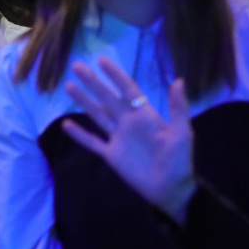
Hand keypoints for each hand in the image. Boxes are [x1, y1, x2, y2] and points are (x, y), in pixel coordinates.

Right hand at [62, 58, 195, 223]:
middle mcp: (128, 122)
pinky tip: (66, 124)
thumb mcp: (182, 133)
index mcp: (144, 115)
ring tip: (69, 87)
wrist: (170, 187)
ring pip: (97, 115)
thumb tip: (178, 80)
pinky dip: (79, 134)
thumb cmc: (180, 160)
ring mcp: (117, 138)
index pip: (127, 90)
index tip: (102, 61)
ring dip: (83, 101)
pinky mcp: (110, 155)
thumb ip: (178, 108)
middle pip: (106, 98)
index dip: (115, 75)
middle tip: (77, 66)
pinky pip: (92, 142)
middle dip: (92, 82)